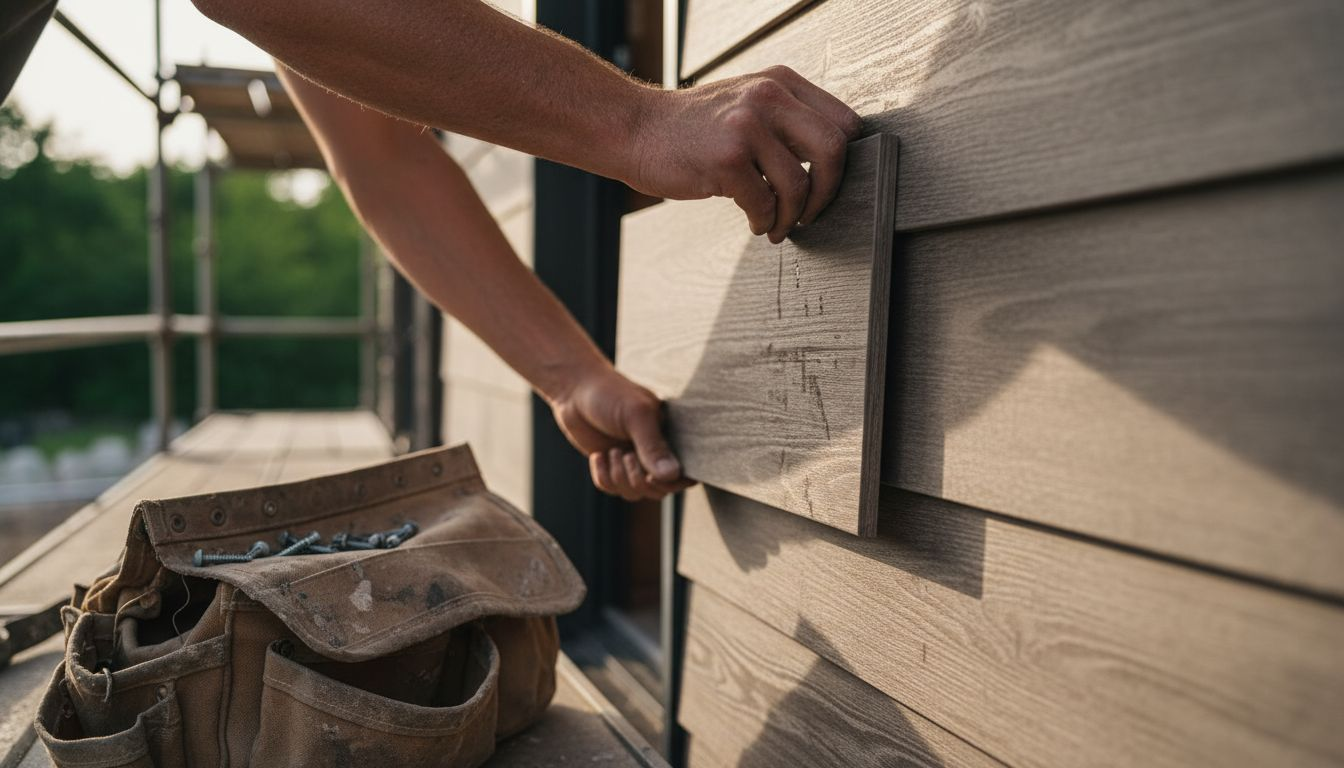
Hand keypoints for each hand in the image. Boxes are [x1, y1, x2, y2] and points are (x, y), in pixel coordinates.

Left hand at [549, 367, 693, 500]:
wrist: (575, 390)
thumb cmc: (611, 394)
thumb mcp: (635, 416)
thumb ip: (653, 446)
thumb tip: (672, 475)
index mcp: (669, 437)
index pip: (685, 474)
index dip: (672, 483)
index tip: (651, 475)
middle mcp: (654, 453)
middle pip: (658, 490)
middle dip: (639, 480)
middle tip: (626, 455)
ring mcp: (632, 461)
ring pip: (634, 492)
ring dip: (619, 477)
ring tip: (612, 452)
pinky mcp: (611, 466)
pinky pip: (612, 488)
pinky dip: (603, 476)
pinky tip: (598, 456)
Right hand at [628, 65, 862, 243]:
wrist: (636, 129)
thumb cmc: (693, 127)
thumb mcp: (746, 104)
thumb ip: (785, 121)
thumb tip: (831, 165)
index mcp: (781, 82)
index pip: (844, 122)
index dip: (845, 162)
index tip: (827, 184)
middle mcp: (769, 97)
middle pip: (834, 150)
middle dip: (828, 193)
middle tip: (811, 213)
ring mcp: (746, 126)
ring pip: (800, 184)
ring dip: (791, 216)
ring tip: (776, 225)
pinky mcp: (726, 158)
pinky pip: (764, 203)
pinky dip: (764, 222)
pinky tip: (755, 222)